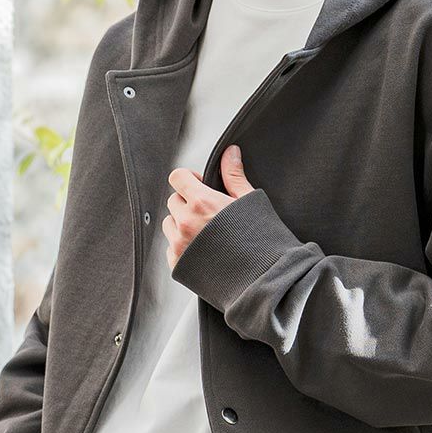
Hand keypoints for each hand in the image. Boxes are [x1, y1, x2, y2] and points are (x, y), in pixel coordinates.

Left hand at [164, 141, 253, 272]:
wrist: (262, 279)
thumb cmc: (260, 241)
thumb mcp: (249, 202)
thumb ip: (234, 176)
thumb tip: (229, 152)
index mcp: (201, 203)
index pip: (177, 177)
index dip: (188, 179)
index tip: (200, 186)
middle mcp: (185, 223)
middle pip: (173, 201)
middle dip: (187, 203)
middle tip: (209, 214)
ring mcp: (179, 245)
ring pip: (169, 224)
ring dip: (182, 224)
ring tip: (206, 233)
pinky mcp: (177, 265)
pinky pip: (171, 247)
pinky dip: (182, 246)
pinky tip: (204, 250)